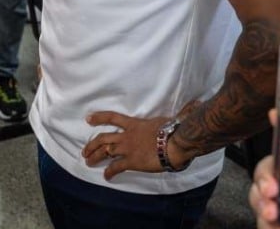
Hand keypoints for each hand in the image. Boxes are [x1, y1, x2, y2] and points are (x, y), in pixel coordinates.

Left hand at [82, 102, 196, 179]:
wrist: (175, 142)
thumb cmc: (175, 129)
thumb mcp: (170, 118)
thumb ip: (177, 112)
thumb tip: (194, 103)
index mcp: (134, 124)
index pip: (112, 117)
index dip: (99, 117)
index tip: (88, 118)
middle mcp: (127, 135)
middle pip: (103, 138)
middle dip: (92, 144)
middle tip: (85, 150)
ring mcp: (128, 148)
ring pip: (105, 151)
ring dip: (95, 156)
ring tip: (88, 161)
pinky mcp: (132, 161)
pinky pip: (116, 167)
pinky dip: (109, 172)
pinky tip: (106, 176)